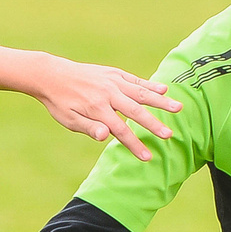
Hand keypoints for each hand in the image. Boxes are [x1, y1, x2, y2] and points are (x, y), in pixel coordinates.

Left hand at [32, 57, 182, 161]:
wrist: (52, 75)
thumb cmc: (60, 102)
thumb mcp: (68, 119)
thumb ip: (89, 128)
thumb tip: (105, 137)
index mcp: (96, 109)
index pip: (120, 130)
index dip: (135, 145)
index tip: (148, 157)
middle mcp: (107, 94)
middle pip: (135, 111)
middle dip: (153, 124)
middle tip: (169, 135)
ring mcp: (112, 82)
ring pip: (140, 93)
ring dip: (160, 101)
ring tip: (178, 108)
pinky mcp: (114, 74)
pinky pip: (135, 80)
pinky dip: (150, 85)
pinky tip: (164, 89)